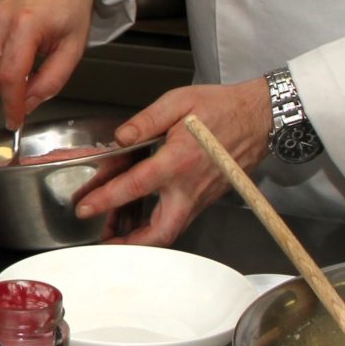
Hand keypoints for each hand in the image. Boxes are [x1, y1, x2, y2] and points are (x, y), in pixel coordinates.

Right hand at [0, 0, 103, 129]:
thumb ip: (52, 80)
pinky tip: (21, 56)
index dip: (11, 104)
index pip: (9, 77)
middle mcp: (1, 20)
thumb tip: (30, 102)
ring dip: (2, 78)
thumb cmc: (72, 2)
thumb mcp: (74, 48)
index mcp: (26, 25)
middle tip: (27, 96)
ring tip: (29, 70)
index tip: (15, 120)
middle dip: (5, 93)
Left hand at [69, 76, 272, 248]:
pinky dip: (159, 226)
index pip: (135, 186)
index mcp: (178, 161)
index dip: (106, 198)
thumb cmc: (222, 108)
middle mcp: (190, 187)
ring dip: (143, 239)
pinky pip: (181, 220)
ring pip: (171, 231)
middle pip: (160, 231)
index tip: (85, 207)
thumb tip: (120, 136)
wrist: (260, 118)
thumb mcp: (179, 101)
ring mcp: (201, 197)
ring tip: (117, 234)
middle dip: (130, 244)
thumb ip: (146, 120)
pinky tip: (143, 218)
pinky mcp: (207, 198)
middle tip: (104, 241)